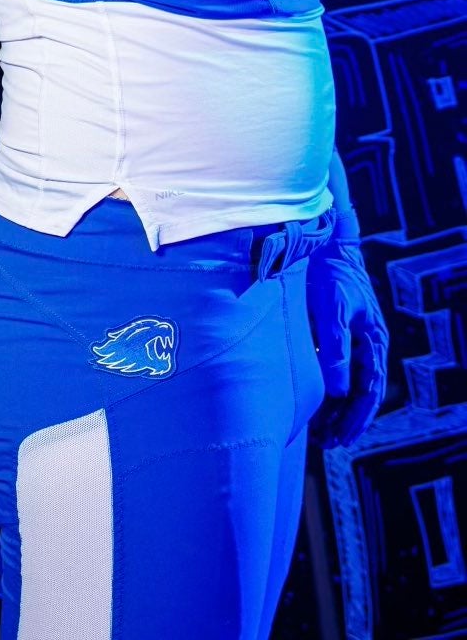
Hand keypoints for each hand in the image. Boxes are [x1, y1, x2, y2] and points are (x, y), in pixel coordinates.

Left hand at [308, 235, 388, 446]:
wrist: (323, 244)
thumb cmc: (328, 274)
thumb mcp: (330, 309)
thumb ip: (335, 348)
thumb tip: (336, 390)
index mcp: (373, 341)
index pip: (368, 390)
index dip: (356, 417)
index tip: (342, 438)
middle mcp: (368, 345)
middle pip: (360, 393)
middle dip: (346, 420)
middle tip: (328, 444)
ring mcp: (354, 341)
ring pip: (349, 385)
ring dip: (337, 410)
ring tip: (321, 434)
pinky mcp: (337, 335)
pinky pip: (337, 371)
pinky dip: (328, 390)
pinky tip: (315, 404)